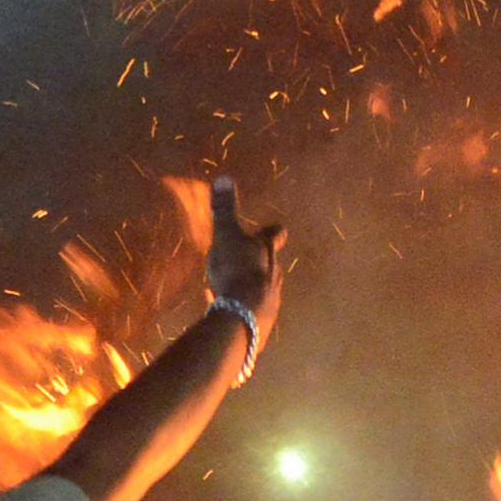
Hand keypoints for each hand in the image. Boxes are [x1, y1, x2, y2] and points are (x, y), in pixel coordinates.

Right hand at [206, 177, 286, 355]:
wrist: (243, 314)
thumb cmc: (235, 269)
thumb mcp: (226, 235)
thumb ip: (225, 209)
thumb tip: (224, 177)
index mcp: (267, 250)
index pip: (276, 235)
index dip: (272, 231)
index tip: (271, 228)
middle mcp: (275, 274)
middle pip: (272, 263)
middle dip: (262, 260)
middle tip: (249, 258)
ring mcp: (271, 300)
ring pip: (265, 288)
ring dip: (253, 285)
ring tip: (238, 286)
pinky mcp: (262, 322)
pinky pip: (253, 311)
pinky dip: (245, 307)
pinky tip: (232, 310)